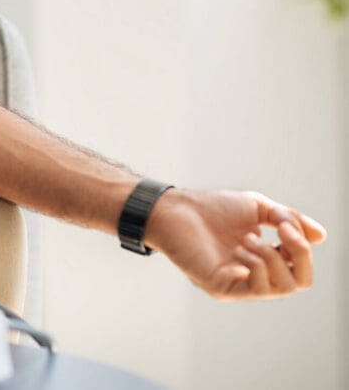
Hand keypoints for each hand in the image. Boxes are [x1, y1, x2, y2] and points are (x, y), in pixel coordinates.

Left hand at [144, 189, 326, 300]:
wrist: (176, 209)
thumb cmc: (212, 208)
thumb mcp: (260, 208)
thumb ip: (290, 220)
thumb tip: (321, 236)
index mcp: (265, 258)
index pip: (301, 266)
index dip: (302, 246)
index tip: (284, 222)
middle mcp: (254, 274)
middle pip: (300, 282)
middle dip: (300, 254)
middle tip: (280, 230)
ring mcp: (238, 283)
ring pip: (282, 288)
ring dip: (271, 257)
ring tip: (247, 238)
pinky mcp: (221, 288)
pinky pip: (255, 289)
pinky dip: (255, 266)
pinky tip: (238, 250)